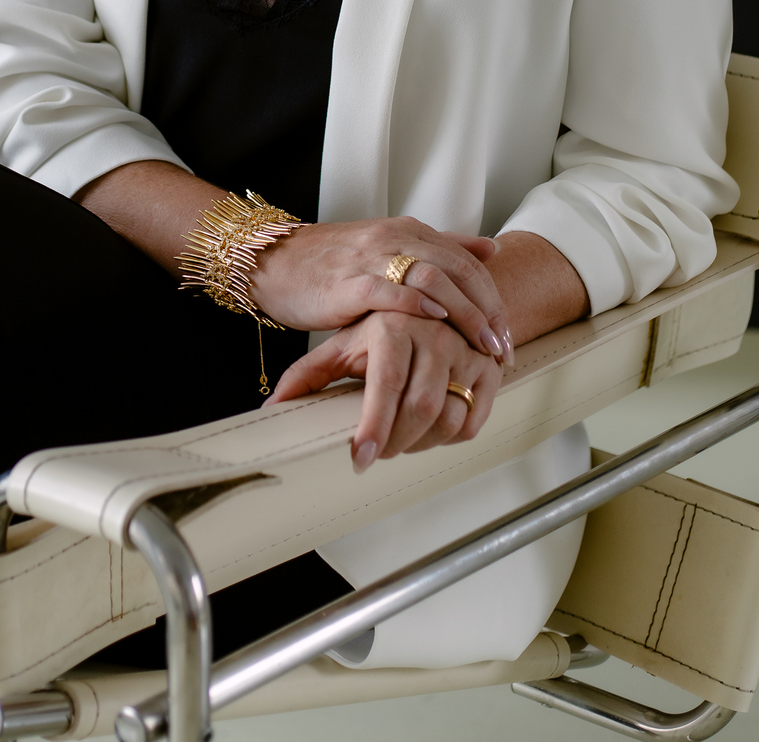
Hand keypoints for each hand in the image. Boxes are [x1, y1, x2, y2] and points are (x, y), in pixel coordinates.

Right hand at [252, 216, 512, 362]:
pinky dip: (416, 303)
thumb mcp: (392, 248)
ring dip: (464, 313)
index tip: (507, 335)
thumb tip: (492, 248)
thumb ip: (441, 247)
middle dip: (488, 311)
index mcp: (409, 231)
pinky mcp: (348, 282)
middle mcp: (395, 238)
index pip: (466, 261)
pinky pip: (389, 289)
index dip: (493, 297)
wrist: (276, 261)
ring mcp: (372, 257)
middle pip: (458, 269)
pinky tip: (436, 321)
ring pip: (432, 277)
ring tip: (482, 346)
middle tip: (504, 348)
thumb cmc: (334, 263)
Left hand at [269, 311, 501, 468]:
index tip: (360, 460)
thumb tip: (270, 411)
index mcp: (394, 326)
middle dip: (396, 442)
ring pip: (449, 419)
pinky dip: (450, 438)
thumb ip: (307, 375)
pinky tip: (430, 430)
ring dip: (422, 444)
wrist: (434, 298)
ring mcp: (466, 350)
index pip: (386, 385)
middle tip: (378, 451)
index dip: (373, 428)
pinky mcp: (488, 367)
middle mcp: (435, 334)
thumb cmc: (383, 326)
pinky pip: (473, 421)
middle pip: (421, 408)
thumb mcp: (343, 344)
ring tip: (401, 441)